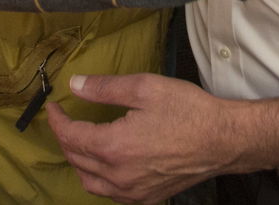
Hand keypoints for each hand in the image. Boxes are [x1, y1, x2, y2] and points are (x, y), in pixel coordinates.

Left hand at [49, 73, 239, 203]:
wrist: (224, 140)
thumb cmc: (188, 111)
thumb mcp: (145, 88)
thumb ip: (104, 88)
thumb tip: (75, 85)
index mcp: (114, 147)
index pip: (71, 136)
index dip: (57, 120)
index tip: (54, 106)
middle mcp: (119, 175)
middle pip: (77, 159)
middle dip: (65, 138)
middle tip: (65, 119)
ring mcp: (133, 191)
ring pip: (89, 182)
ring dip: (78, 162)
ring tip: (79, 142)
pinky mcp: (147, 198)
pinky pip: (111, 194)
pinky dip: (98, 179)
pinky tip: (104, 165)